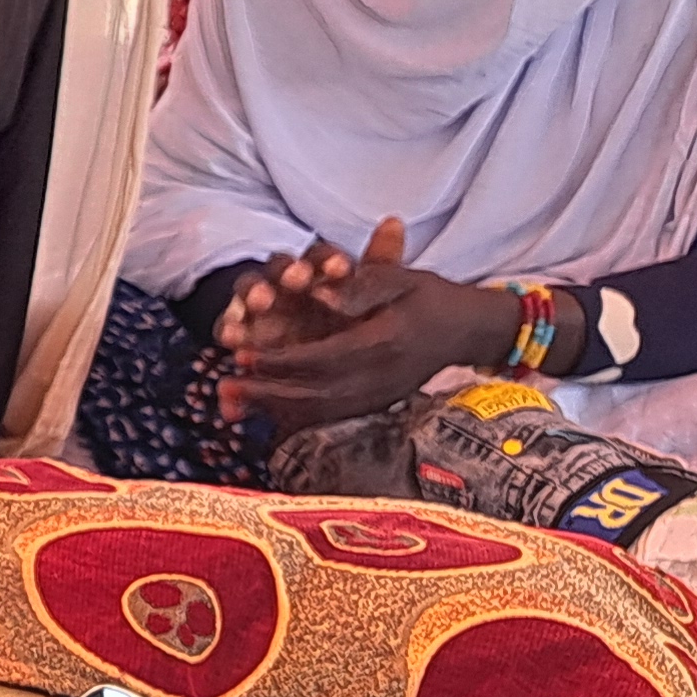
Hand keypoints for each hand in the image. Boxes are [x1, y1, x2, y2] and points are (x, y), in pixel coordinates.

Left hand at [214, 216, 512, 429]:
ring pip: (320, 411)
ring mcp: (381, 396)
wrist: (470, 330)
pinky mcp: (379, 404)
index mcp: (384, 344)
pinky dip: (297, 417)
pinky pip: (333, 416)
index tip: (243, 354)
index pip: (323, 358)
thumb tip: (319, 294)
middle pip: (315, 394)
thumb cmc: (432, 297)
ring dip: (275, 410)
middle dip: (267, 392)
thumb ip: (362, 284)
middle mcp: (381, 378)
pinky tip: (267, 414)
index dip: (280, 360)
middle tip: (226, 387)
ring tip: (234, 404)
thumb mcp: (402, 279)